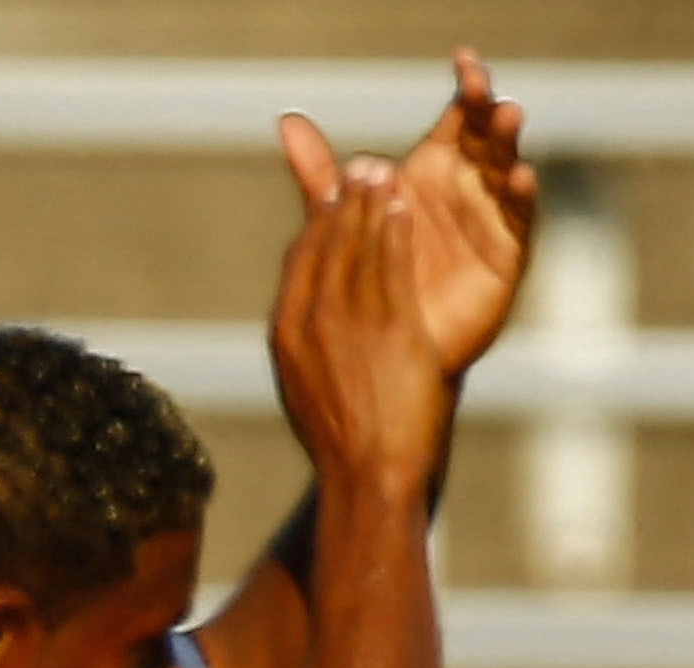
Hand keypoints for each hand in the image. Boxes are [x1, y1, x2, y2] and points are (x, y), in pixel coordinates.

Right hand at [267, 152, 450, 496]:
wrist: (368, 474)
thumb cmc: (344, 440)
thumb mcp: (312, 385)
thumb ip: (309, 344)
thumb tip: (307, 323)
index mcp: (286, 335)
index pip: (301, 262)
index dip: (320, 224)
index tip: (335, 196)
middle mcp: (310, 324)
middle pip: (324, 247)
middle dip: (343, 202)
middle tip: (360, 166)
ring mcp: (346, 327)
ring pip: (356, 250)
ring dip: (369, 205)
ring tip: (383, 172)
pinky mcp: (387, 333)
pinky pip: (389, 269)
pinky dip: (395, 233)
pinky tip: (406, 206)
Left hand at [283, 48, 537, 378]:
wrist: (389, 349)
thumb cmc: (371, 277)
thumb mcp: (343, 219)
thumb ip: (320, 172)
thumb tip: (285, 120)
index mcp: (435, 172)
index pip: (459, 119)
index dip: (466, 88)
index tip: (465, 57)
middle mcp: (469, 188)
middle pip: (487, 135)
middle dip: (489, 107)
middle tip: (486, 82)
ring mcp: (492, 220)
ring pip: (507, 170)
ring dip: (509, 143)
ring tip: (509, 114)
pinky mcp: (507, 256)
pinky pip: (520, 223)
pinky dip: (522, 198)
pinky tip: (522, 177)